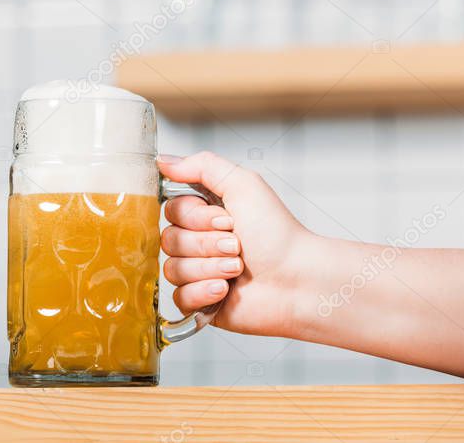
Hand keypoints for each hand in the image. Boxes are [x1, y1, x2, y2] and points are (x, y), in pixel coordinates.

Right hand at [159, 151, 316, 336]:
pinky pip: (178, 297)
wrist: (298, 280)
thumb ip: (201, 166)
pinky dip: (203, 292)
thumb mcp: (243, 185)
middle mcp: (199, 241)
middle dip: (206, 244)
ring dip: (209, 267)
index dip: (195, 217)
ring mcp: (199, 272)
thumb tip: (164, 161)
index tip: (226, 219)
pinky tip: (226, 290)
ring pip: (173, 268)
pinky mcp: (200, 301)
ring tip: (238, 268)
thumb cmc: (279, 235)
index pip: (171, 210)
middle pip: (169, 240)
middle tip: (238, 245)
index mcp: (206, 213)